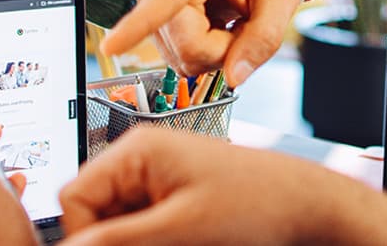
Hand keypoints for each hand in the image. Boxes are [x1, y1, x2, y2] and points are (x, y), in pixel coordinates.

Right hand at [59, 128, 386, 245]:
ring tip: (180, 240)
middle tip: (160, 244)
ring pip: (122, 226)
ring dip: (138, 242)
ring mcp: (163, 181)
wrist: (312, 209)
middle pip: (97, 214)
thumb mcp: (179, 229)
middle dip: (115, 240)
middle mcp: (145, 160)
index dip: (84, 236)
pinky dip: (157, 241)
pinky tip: (184, 242)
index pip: (74, 197)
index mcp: (137, 150)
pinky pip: (147, 228)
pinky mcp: (180, 202)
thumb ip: (117, 240)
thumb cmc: (258, 205)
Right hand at [99, 0, 298, 86]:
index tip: (110, 48)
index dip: (137, 26)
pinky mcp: (155, 19)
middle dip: (221, 49)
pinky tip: (214, 28)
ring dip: (213, 51)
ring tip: (228, 22)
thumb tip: (234, 77)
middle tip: (242, 25)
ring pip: (180, 56)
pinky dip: (203, 52)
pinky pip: (178, 56)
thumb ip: (264, 38)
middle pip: (185, 45)